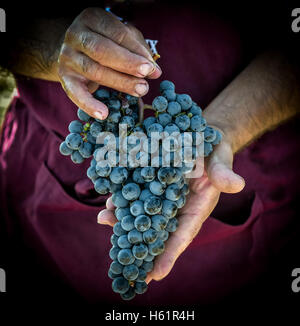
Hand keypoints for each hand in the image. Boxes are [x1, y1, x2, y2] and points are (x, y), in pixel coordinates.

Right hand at [57, 7, 160, 119]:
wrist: (73, 51)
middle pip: (102, 50)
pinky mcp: (64, 77)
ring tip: (140, 90)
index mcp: (92, 19)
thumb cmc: (105, 43)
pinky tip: (104, 114)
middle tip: (147, 75)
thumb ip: (138, 50)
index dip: (136, 50)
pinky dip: (89, 105)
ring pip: (93, 70)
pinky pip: (75, 93)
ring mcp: (67, 56)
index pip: (117, 33)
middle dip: (127, 64)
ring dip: (120, 82)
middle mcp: (76, 35)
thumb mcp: (121, 38)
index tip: (152, 67)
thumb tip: (155, 71)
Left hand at [97, 132, 244, 282]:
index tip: (155, 275)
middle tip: (123, 263)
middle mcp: (176, 207)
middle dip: (139, 245)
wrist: (199, 137)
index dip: (170, 254)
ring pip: (141, 215)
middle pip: (157, 231)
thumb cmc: (214, 152)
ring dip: (123, 220)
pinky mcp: (150, 184)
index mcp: (196, 208)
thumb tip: (237, 185)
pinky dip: (122, 201)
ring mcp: (161, 197)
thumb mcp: (220, 160)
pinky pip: (135, 196)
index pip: (183, 235)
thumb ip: (224, 173)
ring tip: (104, 219)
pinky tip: (108, 202)